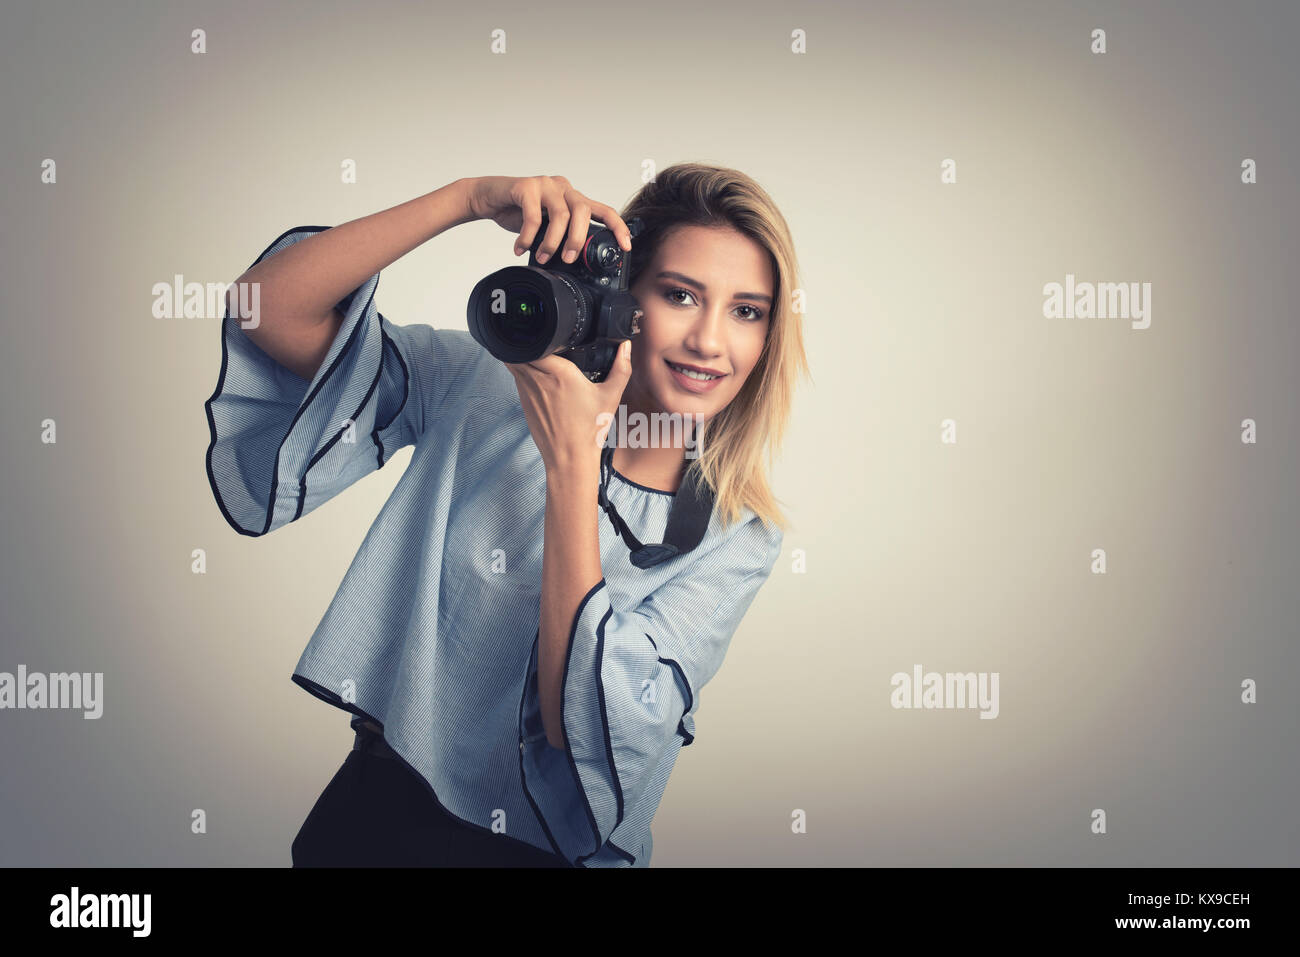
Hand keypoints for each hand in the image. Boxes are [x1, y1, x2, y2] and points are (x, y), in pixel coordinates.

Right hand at [463, 174, 632, 263]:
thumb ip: (560, 236)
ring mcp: (545, 185)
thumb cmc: (518, 212)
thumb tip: (573, 261)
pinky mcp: (526, 186)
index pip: (603, 210)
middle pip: (582, 211)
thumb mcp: (545, 228)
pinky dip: (528, 237)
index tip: (625, 246)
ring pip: (561, 214)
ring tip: (542, 256)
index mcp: (573, 199)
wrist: (488, 199)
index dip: (617, 227)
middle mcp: (563, 189)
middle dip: (578, 240)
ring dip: (553, 241)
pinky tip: (521, 247)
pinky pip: (533, 215)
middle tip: (568, 259)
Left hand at [506, 340, 633, 476]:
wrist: (569, 457)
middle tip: (541, 339)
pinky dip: (523, 371)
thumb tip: (625, 347)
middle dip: (528, 340)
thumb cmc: (589, 430)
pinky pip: (517, 378)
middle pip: (521, 347)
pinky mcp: (523, 402)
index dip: (538, 332)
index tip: (549, 331)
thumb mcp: (611, 396)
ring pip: (514, 361)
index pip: (537, 342)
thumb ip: (621, 368)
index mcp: (560, 372)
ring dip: (522, 354)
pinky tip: (536, 373)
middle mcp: (539, 378)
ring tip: (536, 351)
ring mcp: (527, 390)